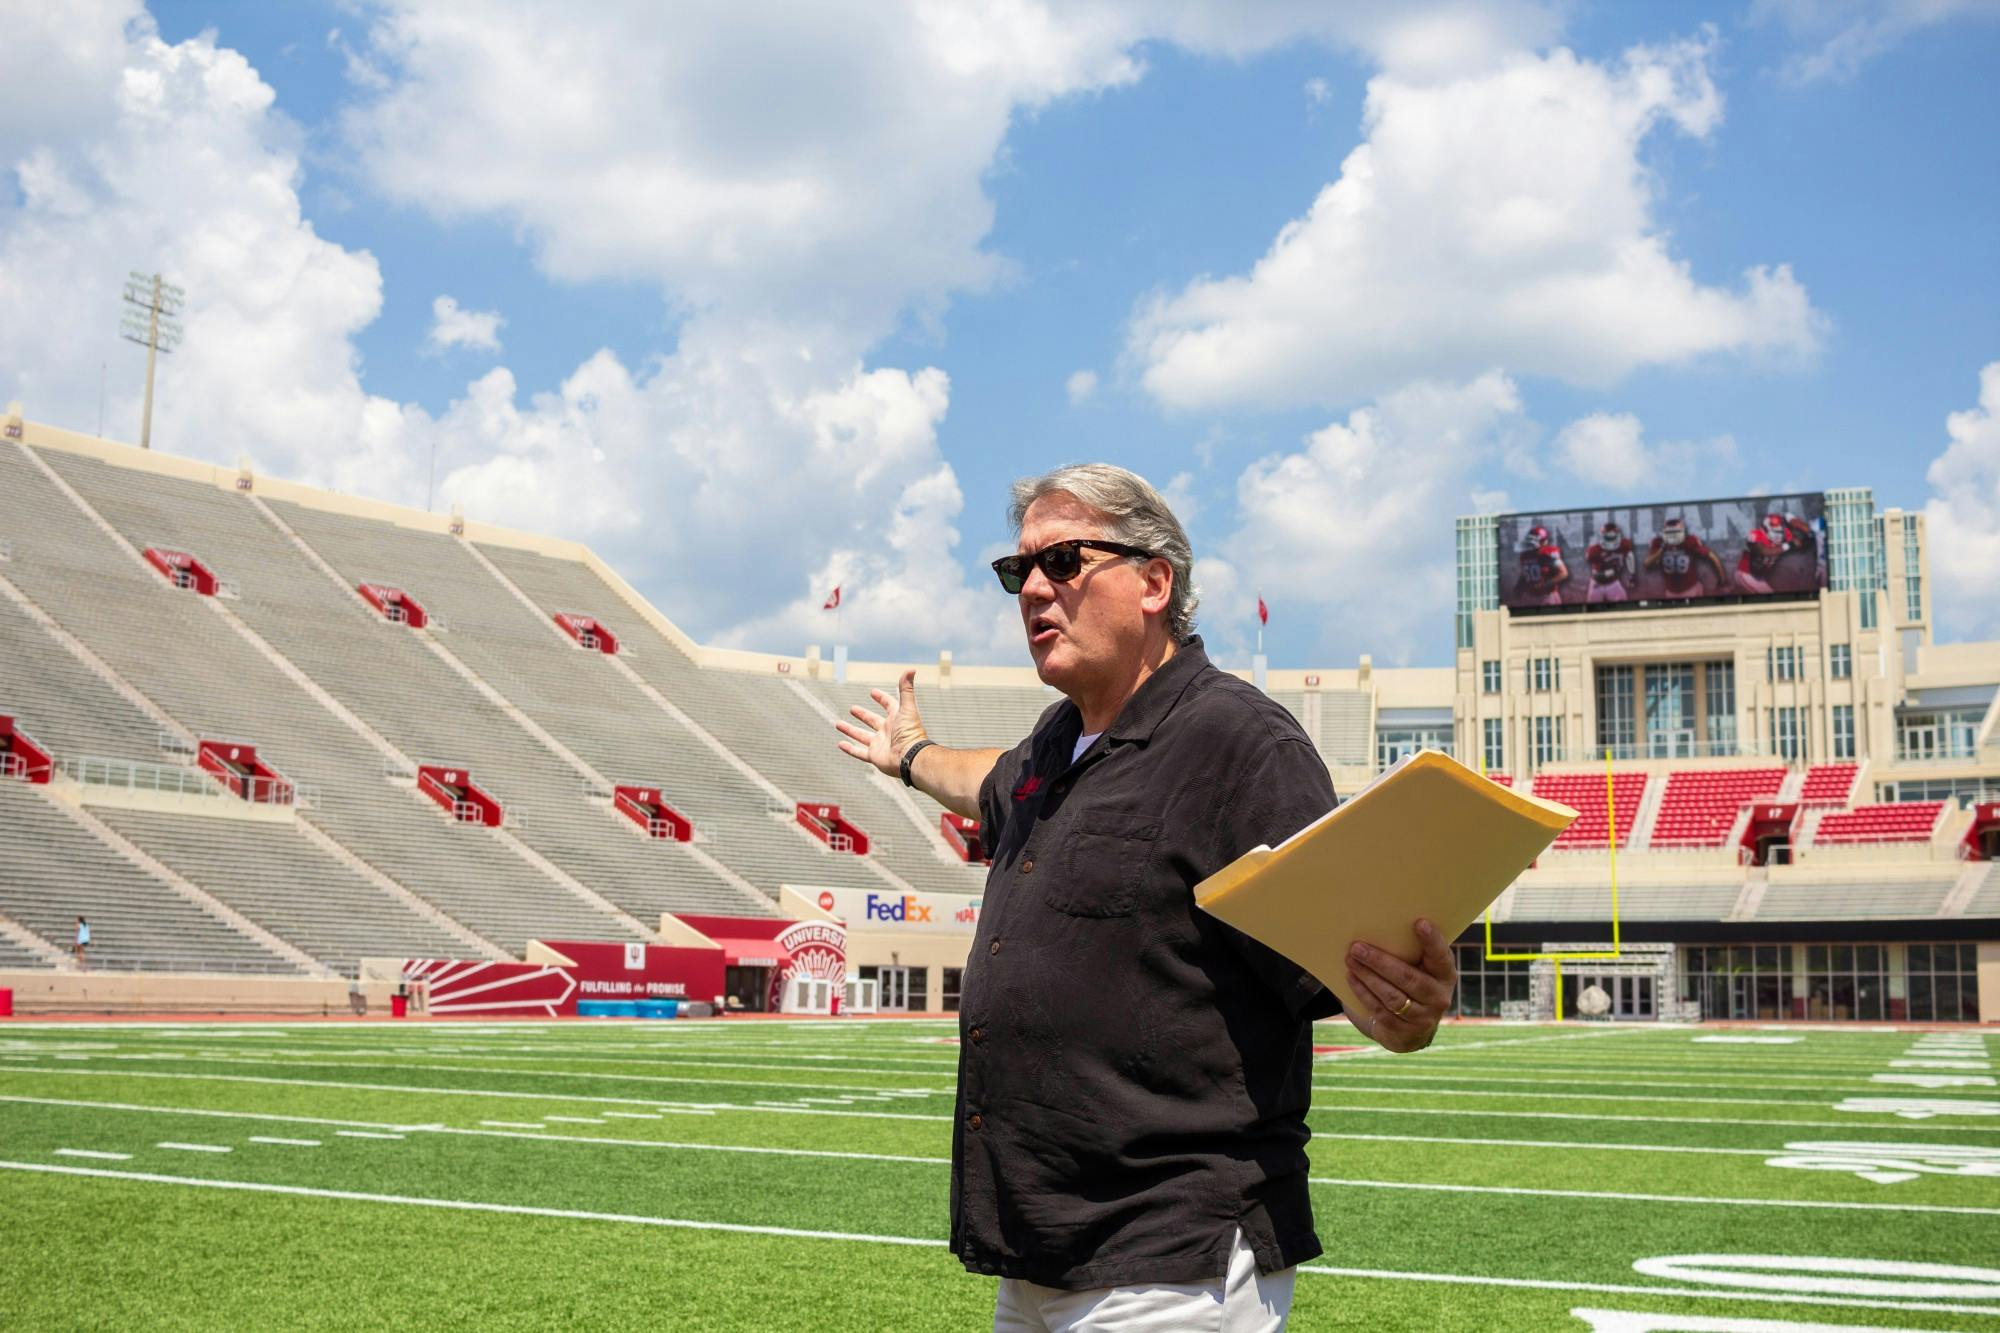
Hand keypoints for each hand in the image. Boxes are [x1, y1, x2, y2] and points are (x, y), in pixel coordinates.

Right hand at [834, 669, 928, 779]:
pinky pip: (859, 752)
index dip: (881, 698)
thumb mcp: (907, 707)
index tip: (872, 691)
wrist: (910, 757)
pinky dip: (849, 749)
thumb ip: (906, 689)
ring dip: (850, 730)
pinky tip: (840, 744)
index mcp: (896, 719)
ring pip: (862, 736)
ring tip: (838, 723)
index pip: (889, 705)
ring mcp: (880, 744)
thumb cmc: (911, 732)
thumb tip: (911, 669)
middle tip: (852, 708)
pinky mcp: (874, 756)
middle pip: (872, 721)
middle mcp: (887, 731)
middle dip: (862, 714)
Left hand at [1347, 918, 1455, 1053]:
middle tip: (1357, 947)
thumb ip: (1411, 952)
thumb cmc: (1411, 983)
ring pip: (1392, 996)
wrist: (1411, 1029)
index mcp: (1445, 974)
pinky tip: (1351, 978)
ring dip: (1368, 977)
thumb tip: (1378, 925)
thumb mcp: (1420, 969)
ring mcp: (1423, 1018)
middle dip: (1380, 961)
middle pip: (1409, 978)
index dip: (1432, 941)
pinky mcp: (1403, 1032)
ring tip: (1350, 960)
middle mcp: (1439, 997)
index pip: (1441, 956)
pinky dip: (1363, 993)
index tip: (1419, 922)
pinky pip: (1380, 1010)